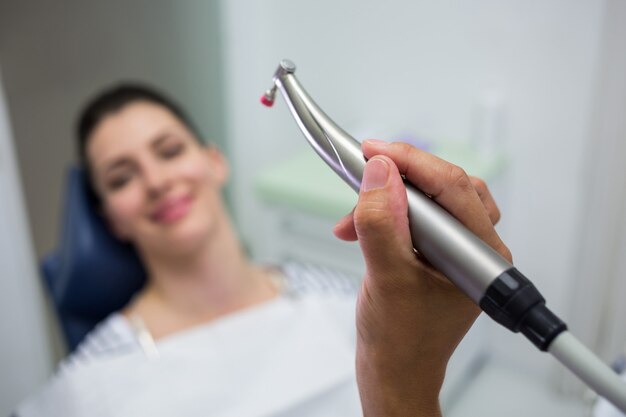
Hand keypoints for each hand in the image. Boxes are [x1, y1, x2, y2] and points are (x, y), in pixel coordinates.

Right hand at [334, 140, 511, 416]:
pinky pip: (415, 217)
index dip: (410, 162)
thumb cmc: (400, 340)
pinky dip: (386, 216)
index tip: (373, 152)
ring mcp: (456, 252)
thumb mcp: (386, 277)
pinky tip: (361, 229)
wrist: (394, 371)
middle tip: (363, 172)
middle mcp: (475, 249)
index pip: (452, 187)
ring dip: (388, 200)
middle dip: (398, 180)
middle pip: (444, 186)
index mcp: (480, 254)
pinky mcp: (436, 254)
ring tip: (356, 217)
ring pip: (429, 200)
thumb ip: (382, 223)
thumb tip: (380, 173)